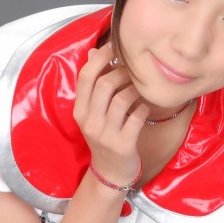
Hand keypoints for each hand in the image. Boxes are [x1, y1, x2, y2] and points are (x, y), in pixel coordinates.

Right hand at [73, 43, 147, 187]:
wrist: (110, 173)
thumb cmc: (105, 137)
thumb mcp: (93, 113)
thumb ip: (94, 84)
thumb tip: (93, 51)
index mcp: (79, 111)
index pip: (85, 77)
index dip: (100, 58)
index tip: (114, 48)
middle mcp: (89, 122)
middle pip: (105, 84)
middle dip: (123, 72)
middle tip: (134, 70)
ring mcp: (105, 135)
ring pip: (121, 99)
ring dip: (135, 89)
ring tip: (140, 88)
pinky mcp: (123, 145)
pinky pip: (136, 118)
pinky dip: (143, 109)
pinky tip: (144, 108)